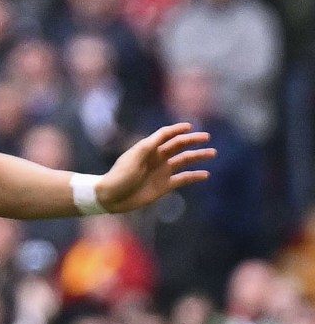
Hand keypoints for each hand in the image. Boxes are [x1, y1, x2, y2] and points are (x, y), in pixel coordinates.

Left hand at [96, 123, 214, 213]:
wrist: (111, 197)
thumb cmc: (120, 175)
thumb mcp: (134, 156)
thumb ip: (150, 145)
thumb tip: (167, 133)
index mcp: (148, 148)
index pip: (166, 135)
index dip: (178, 129)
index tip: (190, 127)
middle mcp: (157, 158)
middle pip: (178, 146)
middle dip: (193, 141)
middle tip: (207, 137)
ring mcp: (162, 172)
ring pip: (184, 161)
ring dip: (198, 156)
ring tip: (212, 153)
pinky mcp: (164, 186)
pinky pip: (183, 179)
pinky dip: (194, 176)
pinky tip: (205, 174)